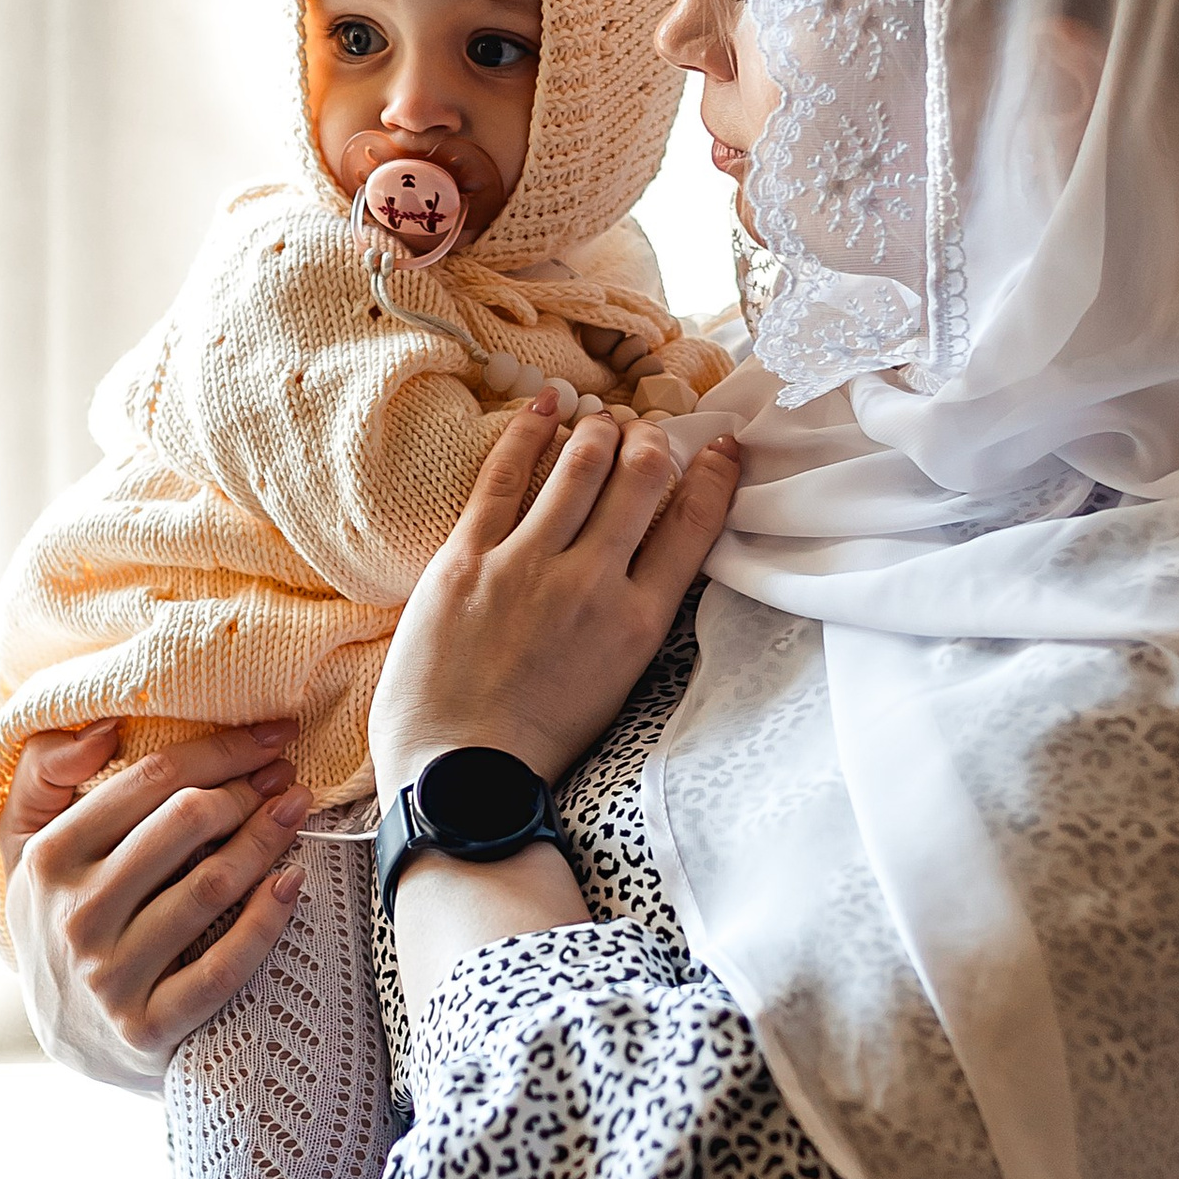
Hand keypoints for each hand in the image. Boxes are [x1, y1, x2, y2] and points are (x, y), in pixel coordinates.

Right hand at [0, 719, 310, 1089]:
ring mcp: (110, 977)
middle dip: (248, 789)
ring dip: (267, 839)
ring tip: (295, 812)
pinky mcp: (147, 1028)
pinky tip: (292, 884)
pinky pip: (222, 968)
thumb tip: (104, 726)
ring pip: (210, 887)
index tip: (269, 735)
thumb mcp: (25, 842)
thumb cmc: (60, 916)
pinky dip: (267, 920)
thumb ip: (44, 770)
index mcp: (47, 858)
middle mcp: (75, 916)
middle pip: (185, 823)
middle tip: (285, 777)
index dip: (220, 750)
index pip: (149, 781)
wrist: (69, 1036)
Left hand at [369, 395, 741, 798]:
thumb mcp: (619, 682)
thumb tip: (649, 560)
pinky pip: (503, 476)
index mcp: (639, 622)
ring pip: (580, 465)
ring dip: (599, 430)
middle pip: (641, 479)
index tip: (718, 448)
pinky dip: (530, 431)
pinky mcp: (467, 559)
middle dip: (651, 442)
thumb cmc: (538, 741)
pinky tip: (547, 405)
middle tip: (647, 431)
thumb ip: (638, 617)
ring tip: (602, 419)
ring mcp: (527, 566)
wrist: (460, 774)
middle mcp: (593, 584)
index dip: (713, 475)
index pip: (694, 525)